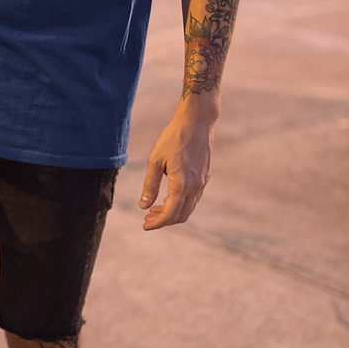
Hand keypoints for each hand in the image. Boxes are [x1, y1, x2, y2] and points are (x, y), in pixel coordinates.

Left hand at [139, 110, 212, 230]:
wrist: (196, 122)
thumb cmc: (173, 138)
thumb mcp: (155, 160)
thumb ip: (150, 185)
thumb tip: (143, 206)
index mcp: (182, 184)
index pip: (170, 214)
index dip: (157, 223)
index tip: (145, 225)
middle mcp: (195, 187)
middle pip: (181, 216)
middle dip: (163, 220)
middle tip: (147, 217)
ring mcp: (202, 182)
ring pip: (189, 208)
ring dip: (172, 212)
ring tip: (154, 207)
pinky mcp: (205, 177)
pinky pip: (194, 198)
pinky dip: (181, 203)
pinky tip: (169, 195)